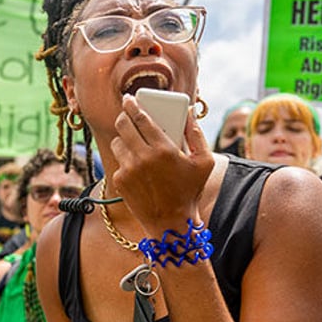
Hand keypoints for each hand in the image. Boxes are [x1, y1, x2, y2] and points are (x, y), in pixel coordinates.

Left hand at [112, 93, 213, 232]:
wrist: (170, 222)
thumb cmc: (190, 191)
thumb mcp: (204, 162)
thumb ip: (196, 134)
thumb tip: (188, 112)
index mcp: (164, 149)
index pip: (142, 118)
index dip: (133, 105)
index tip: (129, 99)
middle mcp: (143, 158)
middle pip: (123, 126)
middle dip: (123, 116)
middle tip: (127, 114)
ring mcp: (128, 170)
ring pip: (117, 142)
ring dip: (123, 138)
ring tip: (134, 141)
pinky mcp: (120, 181)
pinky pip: (118, 161)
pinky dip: (126, 159)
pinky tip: (137, 165)